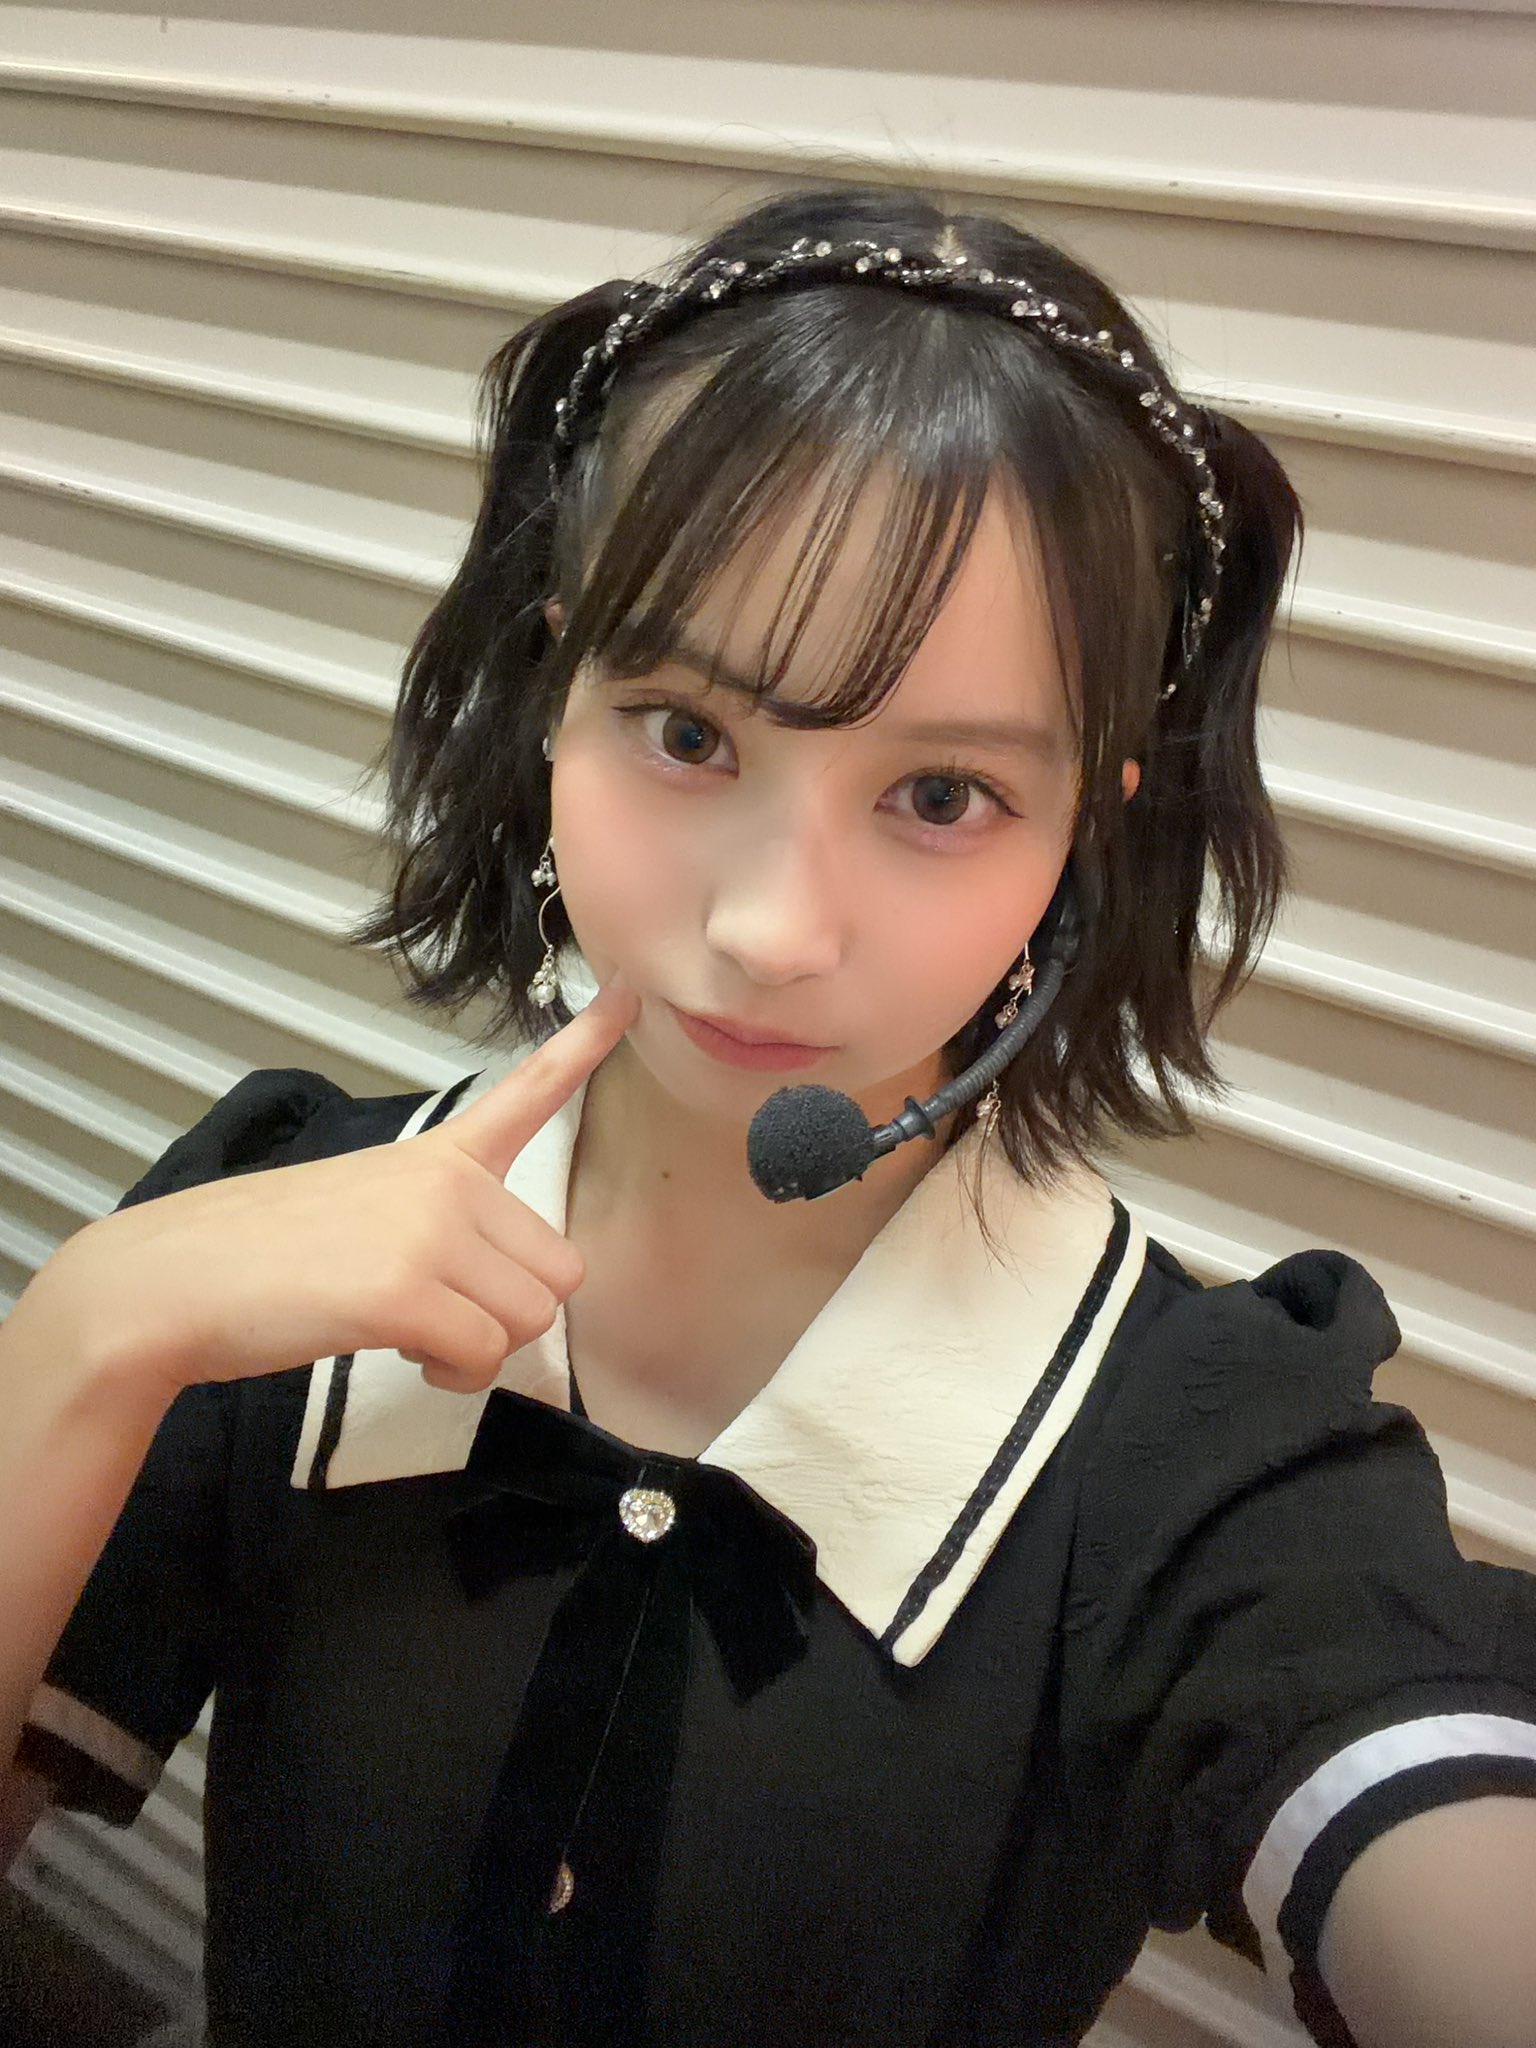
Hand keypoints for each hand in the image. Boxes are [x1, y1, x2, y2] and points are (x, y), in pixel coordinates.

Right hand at [33, 977, 638, 1399]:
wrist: (175, 1281)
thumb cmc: (262, 1255)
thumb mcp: (364, 1208)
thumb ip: (444, 1229)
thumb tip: (493, 1297)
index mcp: (440, 1155)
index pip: (530, 1091)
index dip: (587, 1045)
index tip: (633, 992)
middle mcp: (451, 1182)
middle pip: (559, 1271)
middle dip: (510, 1314)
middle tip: (442, 1319)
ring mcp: (432, 1231)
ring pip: (529, 1319)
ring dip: (481, 1352)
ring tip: (415, 1339)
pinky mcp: (407, 1290)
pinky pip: (481, 1356)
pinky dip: (451, 1377)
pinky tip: (403, 1356)